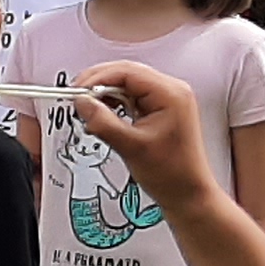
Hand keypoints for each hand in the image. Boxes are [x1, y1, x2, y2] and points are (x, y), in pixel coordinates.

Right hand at [68, 62, 215, 212]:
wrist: (188, 193)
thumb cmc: (171, 173)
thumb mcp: (131, 147)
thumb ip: (103, 122)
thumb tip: (81, 103)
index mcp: (170, 94)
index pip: (126, 72)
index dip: (97, 79)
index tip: (77, 93)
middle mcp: (172, 90)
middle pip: (126, 73)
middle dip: (99, 85)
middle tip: (78, 100)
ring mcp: (168, 98)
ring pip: (128, 83)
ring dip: (106, 94)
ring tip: (91, 111)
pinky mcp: (162, 108)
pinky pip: (133, 96)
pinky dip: (116, 103)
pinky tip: (106, 115)